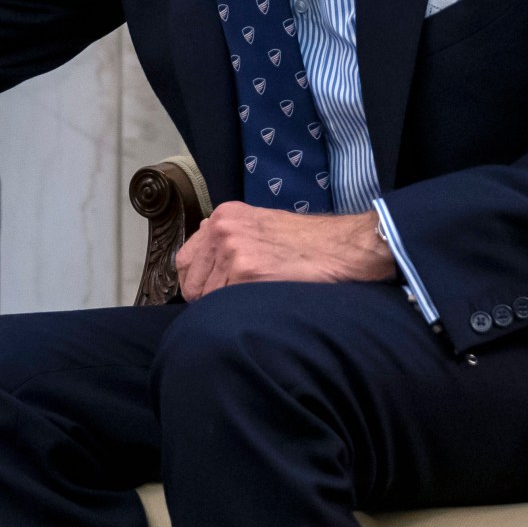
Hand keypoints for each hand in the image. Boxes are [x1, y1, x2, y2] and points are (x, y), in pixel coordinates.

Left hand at [174, 203, 395, 300]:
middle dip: (208, 298)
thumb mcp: (258, 226)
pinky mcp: (248, 270)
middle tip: (235, 302)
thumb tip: (204, 267)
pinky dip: (241, 309)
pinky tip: (262, 302)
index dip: (196, 282)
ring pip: (208, 297)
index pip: (184, 260)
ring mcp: (233, 249)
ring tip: (254, 299)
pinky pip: (228, 303)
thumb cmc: (307, 241)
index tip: (210, 293)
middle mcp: (222, 229)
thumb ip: (228, 239)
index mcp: (222, 216)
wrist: (344, 246)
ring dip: (227, 306)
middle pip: (192, 283)